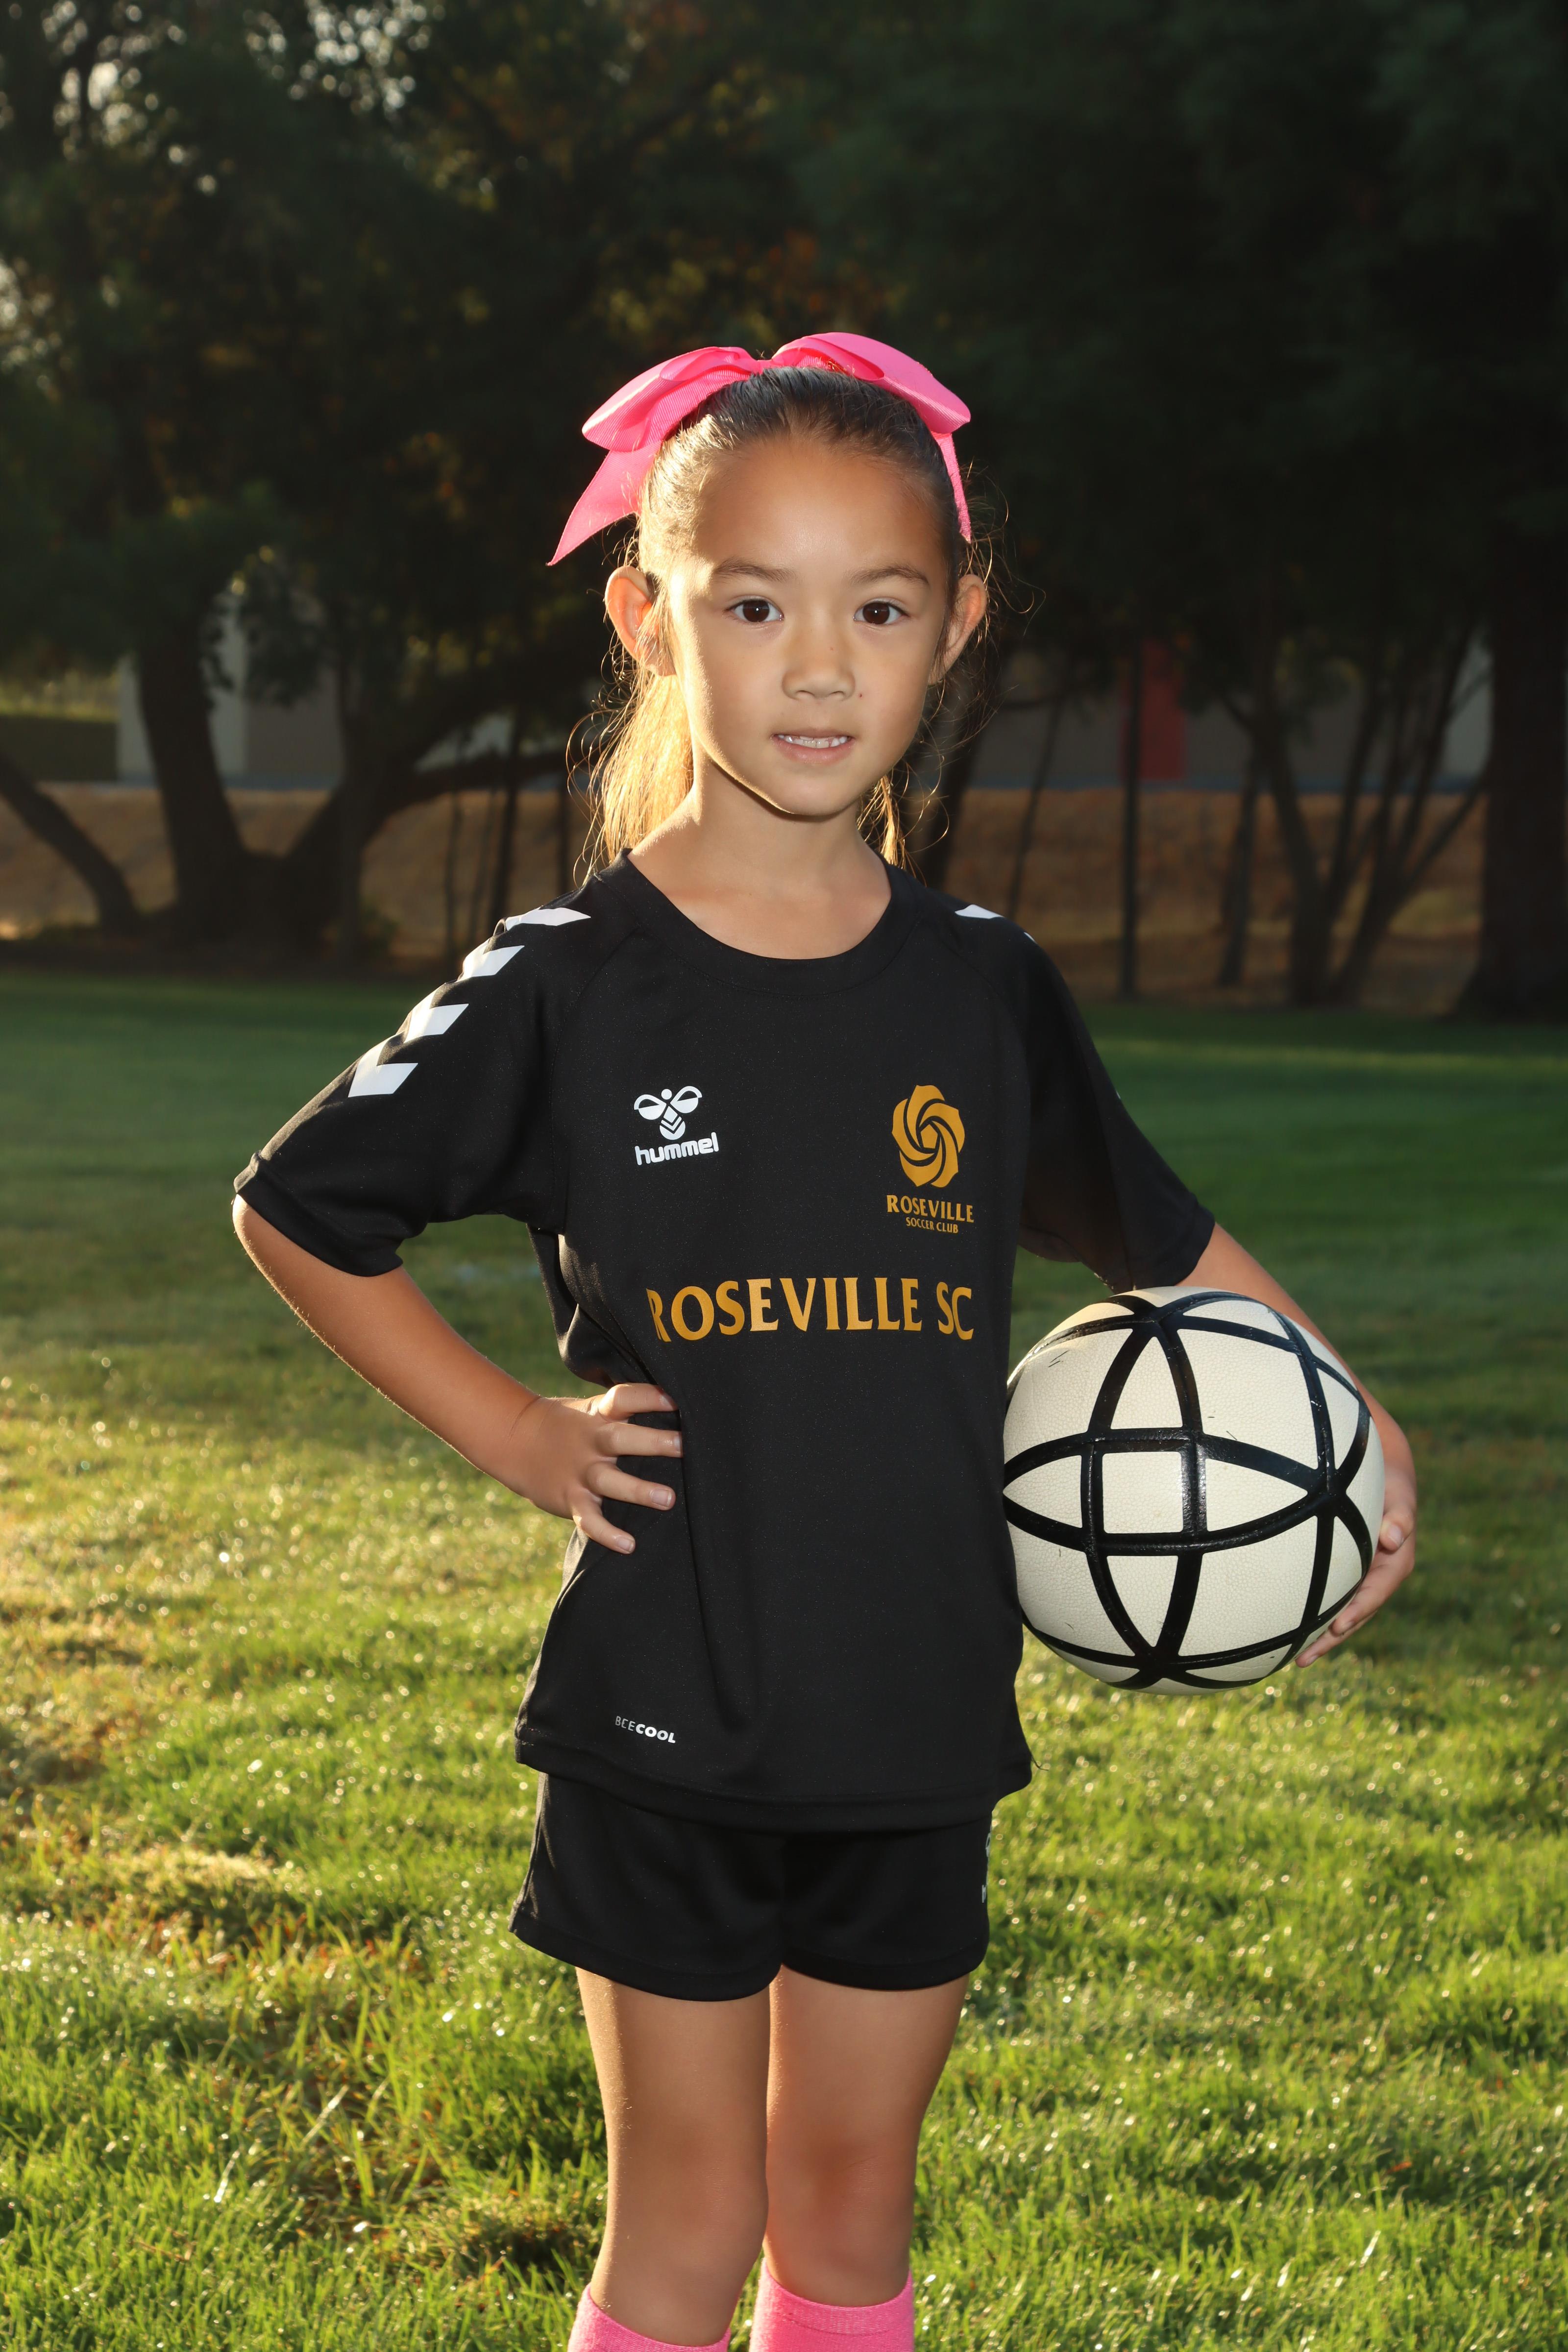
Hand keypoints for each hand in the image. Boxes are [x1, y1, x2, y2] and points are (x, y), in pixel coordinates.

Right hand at [501, 1383, 680, 1555]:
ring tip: (667, 1499)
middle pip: (620, 1438)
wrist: (514, 1440)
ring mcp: (579, 1472)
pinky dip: (606, 1533)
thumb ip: (625, 1411)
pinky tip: (628, 1545)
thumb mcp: (592, 1410)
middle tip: (684, 1446)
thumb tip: (675, 1407)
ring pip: (609, 1481)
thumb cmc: (569, 1425)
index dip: (647, 1397)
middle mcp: (590, 1442)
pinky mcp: (570, 1499)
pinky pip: (588, 1520)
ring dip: (637, 1489)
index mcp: (599, 1414)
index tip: (675, 1398)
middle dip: (652, 1442)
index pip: (623, 1398)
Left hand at [1295, 1413, 1415, 1667]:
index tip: (1335, 1630)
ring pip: (1342, 1612)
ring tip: (1294, 1659)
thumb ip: (1400, 1516)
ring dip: (1321, 1636)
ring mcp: (1364, 1578)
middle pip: (1355, 1615)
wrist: (1387, 1477)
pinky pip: (1332, 1598)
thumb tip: (1394, 1538)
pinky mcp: (1349, 1573)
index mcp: (1395, 1564)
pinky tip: (1292, 1629)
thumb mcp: (1400, 1496)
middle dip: (1330, 1639)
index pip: (1373, 1596)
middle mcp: (1379, 1577)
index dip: (1354, 1614)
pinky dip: (1316, 1615)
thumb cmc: (1392, 1485)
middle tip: (1303, 1660)